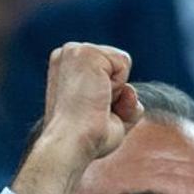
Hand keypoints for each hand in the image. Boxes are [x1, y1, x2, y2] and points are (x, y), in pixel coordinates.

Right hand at [11, 43, 141, 193]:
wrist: (72, 143)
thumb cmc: (85, 139)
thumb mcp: (107, 116)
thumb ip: (124, 102)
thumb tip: (129, 92)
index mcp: (64, 67)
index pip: (108, 68)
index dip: (107, 92)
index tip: (86, 110)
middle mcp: (66, 54)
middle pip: (117, 63)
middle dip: (114, 89)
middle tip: (92, 109)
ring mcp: (74, 51)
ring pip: (122, 62)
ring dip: (116, 90)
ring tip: (94, 104)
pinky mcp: (86, 53)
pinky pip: (124, 63)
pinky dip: (118, 85)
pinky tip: (97, 96)